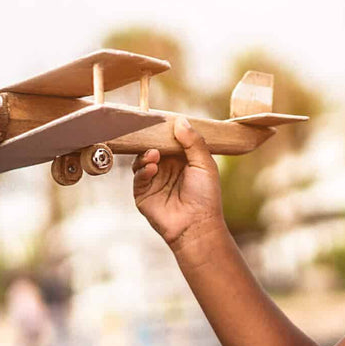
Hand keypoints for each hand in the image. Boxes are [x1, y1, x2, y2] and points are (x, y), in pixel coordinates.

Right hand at [132, 116, 225, 249]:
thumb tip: (180, 120)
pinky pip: (138, 178)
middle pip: (152, 147)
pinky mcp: (143, 194)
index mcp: (182, 160)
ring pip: (141, 160)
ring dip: (146, 155)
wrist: (197, 225)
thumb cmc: (206, 196)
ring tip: (154, 155)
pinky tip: (152, 168)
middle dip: (151, 141)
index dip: (164, 131)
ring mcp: (154, 181)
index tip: (160, 120)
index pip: (169, 140)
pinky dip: (143, 170)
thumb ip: (193, 142)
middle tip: (151, 134)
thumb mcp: (204, 164)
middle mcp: (166, 169)